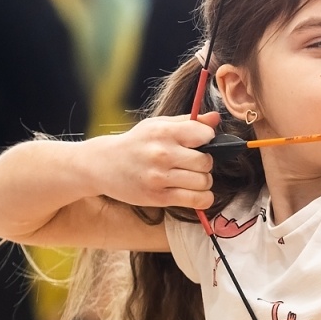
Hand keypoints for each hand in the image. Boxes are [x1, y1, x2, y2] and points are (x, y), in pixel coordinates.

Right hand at [88, 112, 219, 209]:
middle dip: (205, 164)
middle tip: (194, 164)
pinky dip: (203, 199)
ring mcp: (160, 177)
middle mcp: (162, 154)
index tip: (199, 144)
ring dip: (203, 182)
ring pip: (204, 182)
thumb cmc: (136, 143)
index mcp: (163, 132)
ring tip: (191, 178)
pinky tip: (195, 194)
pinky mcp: (158, 197)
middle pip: (206, 162)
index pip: (205, 136)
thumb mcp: (158, 125)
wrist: (104, 164)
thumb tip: (216, 118)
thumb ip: (189, 121)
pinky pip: (196, 200)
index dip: (208, 140)